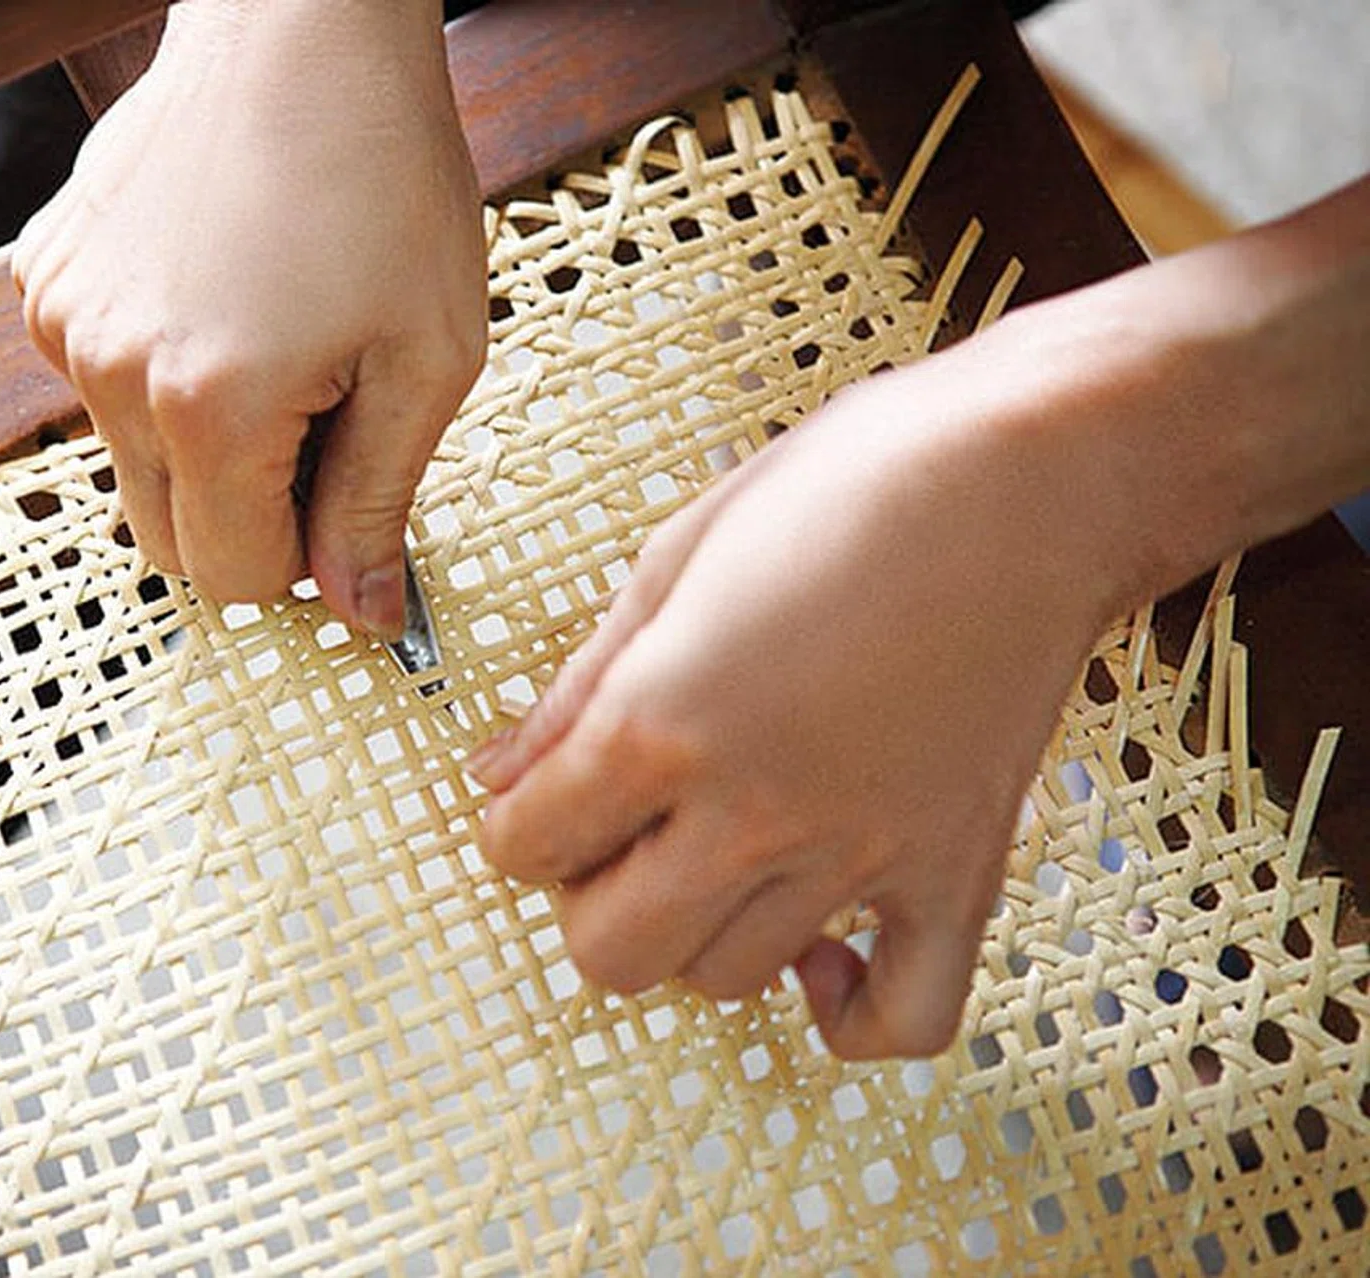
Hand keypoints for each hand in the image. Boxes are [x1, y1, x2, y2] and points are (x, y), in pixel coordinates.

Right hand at [12, 0, 485, 632]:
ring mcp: (64, 321)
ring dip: (201, 444)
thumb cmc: (385, 178)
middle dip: (249, 512)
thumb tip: (364, 616)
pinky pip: (98, 384)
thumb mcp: (427, 358)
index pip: (238, 579)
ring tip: (274, 343)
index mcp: (209, 406)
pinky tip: (219, 297)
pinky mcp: (45, 279)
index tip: (347, 489)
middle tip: (322, 417)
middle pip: (169, 541)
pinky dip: (156, 375)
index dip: (308, 555)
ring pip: (131, 466)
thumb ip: (381, 501)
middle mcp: (109, 373)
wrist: (300, 32)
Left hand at [469, 334, 1138, 1058]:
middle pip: (610, 954)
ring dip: (700, 929)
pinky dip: (852, 1013)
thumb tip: (497, 772)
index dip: (516, 824)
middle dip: (591, 898)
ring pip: (726, 980)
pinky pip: (902, 1020)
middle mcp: (755, 811)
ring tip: (724, 848)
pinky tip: (822, 951)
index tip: (540, 800)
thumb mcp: (675, 556)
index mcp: (664, 722)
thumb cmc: (857, 482)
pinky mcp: (961, 874)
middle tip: (620, 830)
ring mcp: (862, 855)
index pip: (527, 848)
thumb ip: (575, 686)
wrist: (1038, 470)